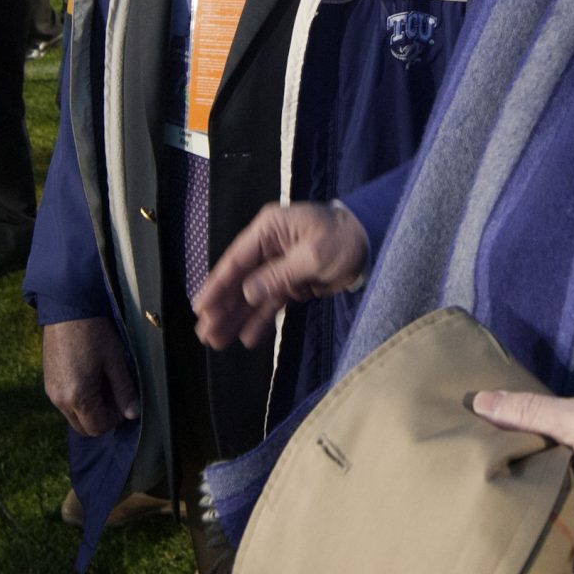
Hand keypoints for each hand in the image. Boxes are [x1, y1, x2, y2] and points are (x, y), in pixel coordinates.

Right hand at [40, 316, 140, 436]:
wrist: (66, 308)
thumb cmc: (94, 332)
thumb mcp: (115, 360)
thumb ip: (124, 390)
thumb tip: (133, 414)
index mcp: (77, 396)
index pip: (98, 427)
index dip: (115, 419)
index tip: (124, 399)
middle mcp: (59, 399)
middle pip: (83, 427)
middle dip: (101, 417)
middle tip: (114, 393)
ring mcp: (50, 391)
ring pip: (73, 416)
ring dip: (90, 409)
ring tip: (102, 382)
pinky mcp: (47, 382)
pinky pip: (65, 403)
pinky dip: (79, 399)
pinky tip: (89, 376)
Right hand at [192, 202, 368, 349]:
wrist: (373, 241)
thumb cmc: (344, 238)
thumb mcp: (314, 255)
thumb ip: (279, 274)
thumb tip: (247, 293)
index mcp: (269, 230)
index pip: (236, 260)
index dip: (217, 285)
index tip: (200, 308)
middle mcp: (269, 246)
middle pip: (239, 280)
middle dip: (222, 308)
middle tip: (204, 334)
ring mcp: (279, 266)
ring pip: (252, 295)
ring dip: (236, 318)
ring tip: (217, 342)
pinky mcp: (292, 282)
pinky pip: (271, 302)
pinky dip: (260, 320)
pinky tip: (247, 338)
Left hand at [472, 390, 573, 573]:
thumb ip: (532, 413)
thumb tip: (477, 403)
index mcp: (550, 528)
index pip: (498, 526)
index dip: (486, 510)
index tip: (473, 494)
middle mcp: (565, 571)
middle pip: (519, 556)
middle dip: (507, 539)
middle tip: (491, 518)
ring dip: (537, 560)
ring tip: (521, 536)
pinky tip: (559, 555)